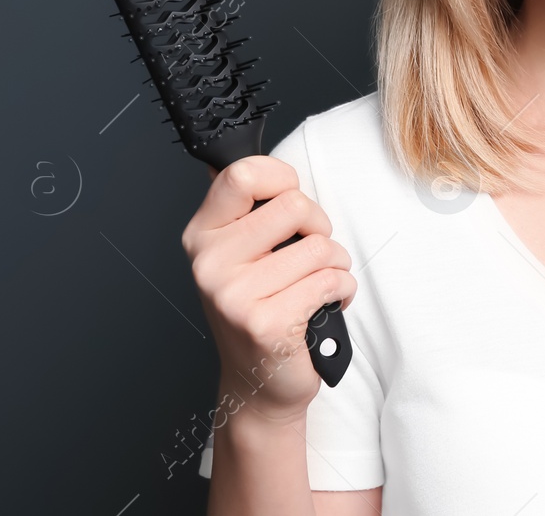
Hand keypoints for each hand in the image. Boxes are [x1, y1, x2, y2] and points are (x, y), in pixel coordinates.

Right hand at [181, 155, 356, 419]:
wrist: (259, 383)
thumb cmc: (262, 309)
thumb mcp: (243, 253)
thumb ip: (251, 210)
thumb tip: (261, 161)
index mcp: (203, 234)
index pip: (242, 174)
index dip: (282, 180)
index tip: (290, 201)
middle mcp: (209, 263)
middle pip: (294, 206)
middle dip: (319, 227)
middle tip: (310, 253)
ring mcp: (234, 295)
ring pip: (320, 247)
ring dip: (335, 265)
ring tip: (317, 284)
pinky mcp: (265, 323)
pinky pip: (330, 281)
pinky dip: (342, 291)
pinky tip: (324, 306)